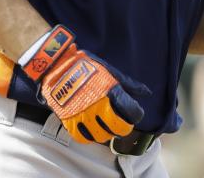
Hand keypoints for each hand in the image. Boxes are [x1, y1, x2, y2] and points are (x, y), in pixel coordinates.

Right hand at [22, 26, 149, 143]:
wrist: (56, 65)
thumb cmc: (85, 66)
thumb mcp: (109, 69)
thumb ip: (128, 83)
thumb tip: (146, 92)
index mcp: (111, 91)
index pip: (133, 112)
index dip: (136, 115)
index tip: (133, 113)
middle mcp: (99, 105)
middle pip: (119, 128)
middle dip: (123, 128)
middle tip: (121, 124)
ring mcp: (84, 114)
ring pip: (103, 136)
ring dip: (107, 133)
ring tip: (105, 126)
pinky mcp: (70, 120)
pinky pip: (83, 138)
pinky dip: (89, 137)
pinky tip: (91, 130)